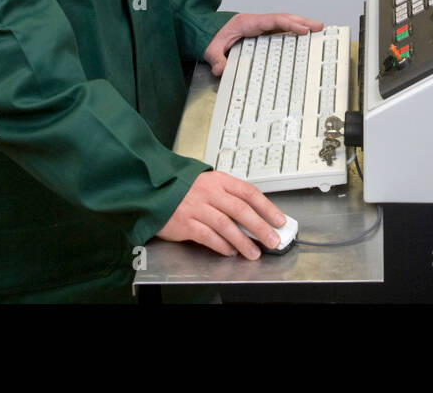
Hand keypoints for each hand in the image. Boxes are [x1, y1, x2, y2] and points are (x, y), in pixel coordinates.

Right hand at [156, 171, 285, 259]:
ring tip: (253, 253)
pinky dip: (221, 245)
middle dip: (260, 227)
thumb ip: (228, 197)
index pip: (249, 192)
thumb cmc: (184, 190)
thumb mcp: (209, 184)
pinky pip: (207, 236)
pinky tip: (230, 252)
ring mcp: (196, 207)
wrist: (153, 190)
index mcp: (219, 180)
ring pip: (226, 225)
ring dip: (242, 241)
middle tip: (272, 240)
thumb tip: (254, 216)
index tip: (279, 220)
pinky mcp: (184, 222)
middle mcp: (209, 192)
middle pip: (240, 210)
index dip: (267, 207)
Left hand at [204, 12, 322, 75]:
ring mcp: (260, 25)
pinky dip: (293, 29)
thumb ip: (216, 58)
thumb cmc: (212, 37)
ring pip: (284, 21)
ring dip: (300, 24)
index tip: (302, 30)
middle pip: (283, 18)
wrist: (208, 31)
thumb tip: (221, 69)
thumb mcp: (211, 49)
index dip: (289, 24)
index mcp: (248, 23)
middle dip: (302, 21)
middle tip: (318, 27)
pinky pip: (280, 28)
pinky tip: (302, 35)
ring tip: (316, 29)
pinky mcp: (262, 31)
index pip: (273, 20)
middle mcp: (257, 22)